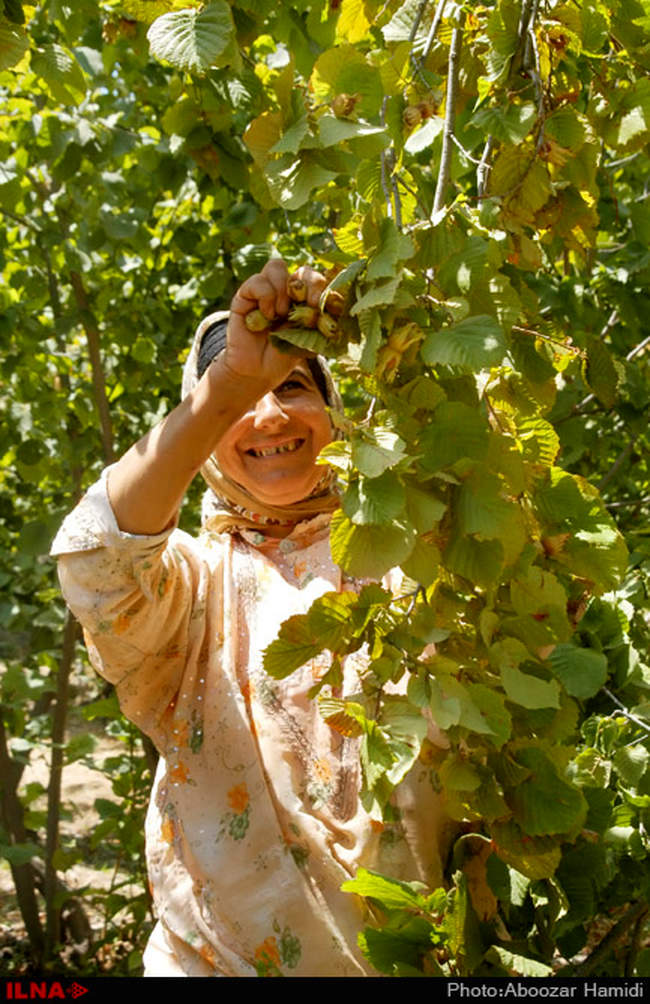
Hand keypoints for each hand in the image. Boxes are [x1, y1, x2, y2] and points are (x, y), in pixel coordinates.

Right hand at [221, 259, 326, 394]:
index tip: (322, 305)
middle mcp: (285, 290)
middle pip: (301, 268)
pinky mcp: (244, 296)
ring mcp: (264, 290)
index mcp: (304, 298)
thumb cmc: (284, 355)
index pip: (318, 278)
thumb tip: (336, 307)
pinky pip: (257, 281)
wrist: (257, 371)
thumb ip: (322, 324)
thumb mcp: (309, 342)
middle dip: (310, 283)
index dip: (322, 286)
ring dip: (283, 290)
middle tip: (309, 304)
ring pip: (276, 266)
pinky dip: (265, 296)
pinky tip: (267, 315)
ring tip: (281, 314)